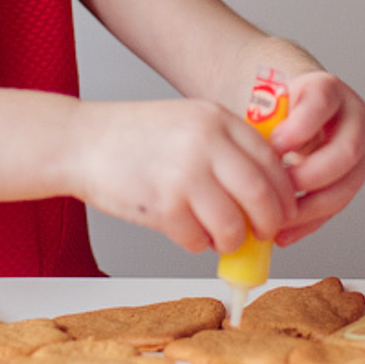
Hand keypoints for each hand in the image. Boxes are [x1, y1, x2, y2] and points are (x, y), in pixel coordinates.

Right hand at [65, 98, 298, 254]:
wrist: (80, 142)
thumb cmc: (134, 136)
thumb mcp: (188, 121)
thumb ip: (225, 146)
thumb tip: (265, 191)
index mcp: (216, 119)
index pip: (271, 161)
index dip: (283, 192)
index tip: (283, 209)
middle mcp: (206, 143)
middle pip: (262, 196)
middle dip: (269, 223)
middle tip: (264, 233)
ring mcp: (184, 175)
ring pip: (234, 225)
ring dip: (232, 240)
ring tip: (219, 237)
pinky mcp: (163, 205)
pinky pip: (198, 239)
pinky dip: (197, 243)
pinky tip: (185, 231)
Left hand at [266, 71, 364, 245]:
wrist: (285, 110)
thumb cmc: (271, 107)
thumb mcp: (263, 102)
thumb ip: (260, 120)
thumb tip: (248, 154)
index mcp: (326, 90)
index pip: (322, 103)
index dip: (300, 127)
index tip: (273, 146)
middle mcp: (351, 120)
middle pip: (345, 152)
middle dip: (310, 176)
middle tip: (277, 189)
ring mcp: (358, 151)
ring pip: (346, 185)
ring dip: (310, 207)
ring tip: (278, 219)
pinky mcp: (350, 179)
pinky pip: (336, 206)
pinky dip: (309, 223)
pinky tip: (284, 234)